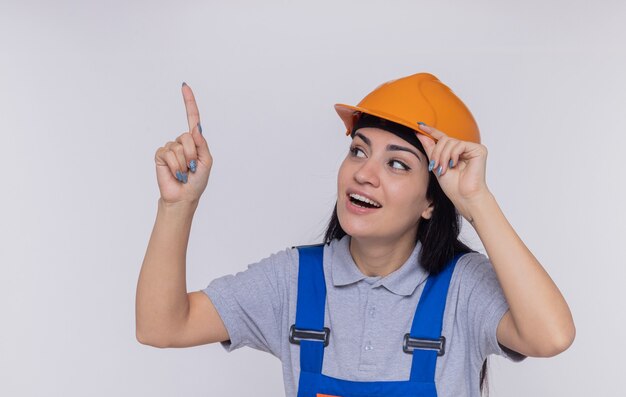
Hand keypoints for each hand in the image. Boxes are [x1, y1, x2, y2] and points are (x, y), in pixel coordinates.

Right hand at [154, 83, 212, 204]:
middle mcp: (181, 142)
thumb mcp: (207, 161)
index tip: (184, 86)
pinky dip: (174, 166)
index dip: (189, 102)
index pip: (192, 118)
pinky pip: (167, 153)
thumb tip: (196, 127)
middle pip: (187, 136)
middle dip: (192, 154)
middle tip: (192, 168)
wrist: (184, 196)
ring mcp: (170, 147)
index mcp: (195, 141)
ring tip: (184, 173)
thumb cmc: (197, 181)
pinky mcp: (160, 155)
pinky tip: (175, 173)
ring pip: (178, 147)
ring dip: (184, 164)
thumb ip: (202, 144)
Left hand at [416, 123, 490, 220]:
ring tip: (443, 169)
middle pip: (444, 139)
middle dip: (436, 152)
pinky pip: (459, 144)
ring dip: (443, 155)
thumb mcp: (436, 165)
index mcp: (454, 152)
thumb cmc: (453, 186)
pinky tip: (453, 164)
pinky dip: (452, 155)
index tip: (420, 125)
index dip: (431, 131)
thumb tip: (420, 133)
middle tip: (435, 166)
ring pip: (450, 141)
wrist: (464, 197)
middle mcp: (464, 149)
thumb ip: (430, 149)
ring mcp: (471, 148)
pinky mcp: (479, 150)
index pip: (442, 137)